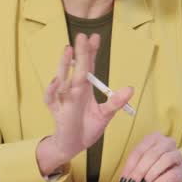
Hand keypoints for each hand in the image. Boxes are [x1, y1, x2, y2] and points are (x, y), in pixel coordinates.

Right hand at [37, 33, 134, 175]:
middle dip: (80, 53)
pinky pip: (51, 98)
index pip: (89, 66)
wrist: (74, 145)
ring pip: (62, 78)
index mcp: (86, 88)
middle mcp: (74, 89)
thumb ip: (115, 102)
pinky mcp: (56, 110)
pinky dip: (52, 90)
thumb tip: (130, 89)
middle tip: (82, 36)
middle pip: (77, 68)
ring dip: (65, 65)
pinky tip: (58, 81)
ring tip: (69, 50)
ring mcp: (63, 98)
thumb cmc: (88, 127)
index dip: (91, 52)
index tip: (94, 37)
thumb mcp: (105, 115)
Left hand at [119, 132, 181, 181]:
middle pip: (151, 155)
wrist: (172, 169)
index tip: (123, 180)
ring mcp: (176, 154)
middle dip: (139, 171)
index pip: (139, 151)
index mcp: (153, 138)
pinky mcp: (181, 168)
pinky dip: (159, 181)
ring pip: (164, 160)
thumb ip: (133, 170)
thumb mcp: (141, 163)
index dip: (129, 166)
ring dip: (150, 175)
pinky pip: (171, 174)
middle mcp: (166, 142)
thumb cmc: (153, 164)